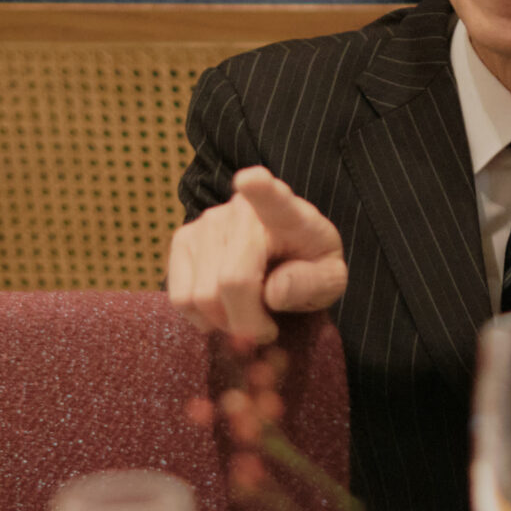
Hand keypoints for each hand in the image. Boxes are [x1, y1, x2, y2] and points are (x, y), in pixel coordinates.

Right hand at [167, 165, 347, 341]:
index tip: (251, 180)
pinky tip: (223, 312)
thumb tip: (272, 291)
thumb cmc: (308, 264)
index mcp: (287, 213)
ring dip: (226, 323)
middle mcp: (240, 211)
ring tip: (248, 317)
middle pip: (231, 281)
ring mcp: (206, 223)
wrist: (284, 253)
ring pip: (201, 295)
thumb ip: (311, 285)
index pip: (271, 197)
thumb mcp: (329, 280)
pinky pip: (180, 297)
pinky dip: (202, 318)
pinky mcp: (183, 240)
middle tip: (266, 329)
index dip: (260, 189)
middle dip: (248, 323)